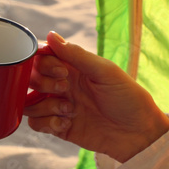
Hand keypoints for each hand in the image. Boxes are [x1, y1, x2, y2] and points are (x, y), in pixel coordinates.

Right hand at [25, 32, 168, 161]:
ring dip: (44, 106)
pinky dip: (47, 123)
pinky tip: (66, 124)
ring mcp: (58, 107)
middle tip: (65, 90)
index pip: (40, 58)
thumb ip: (76, 54)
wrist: (140, 134)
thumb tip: (50, 34)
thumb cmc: (128, 98)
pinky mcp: (58, 127)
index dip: (43, 63)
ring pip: (29, 102)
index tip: (62, 71)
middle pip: (30, 79)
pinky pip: (35, 123)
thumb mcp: (105, 72)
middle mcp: (61, 86)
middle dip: (43, 84)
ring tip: (68, 111)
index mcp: (72, 68)